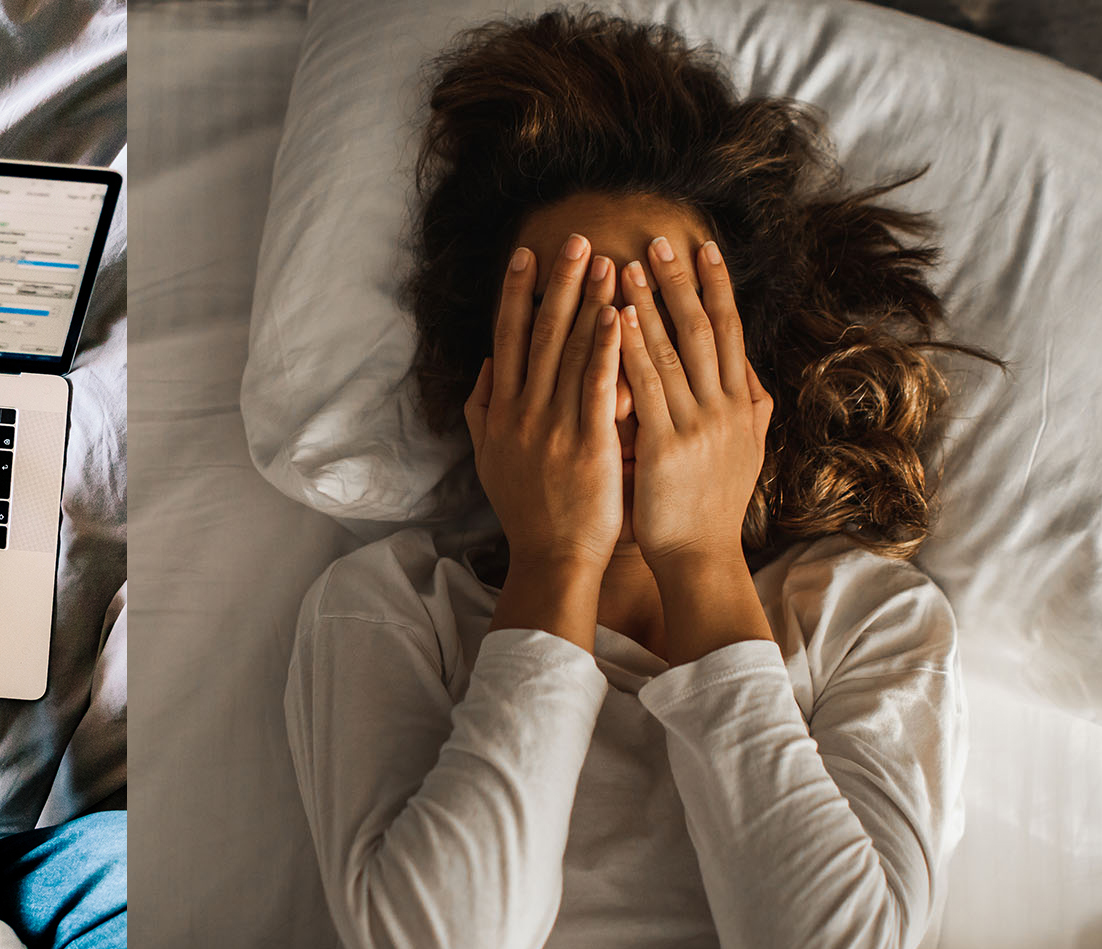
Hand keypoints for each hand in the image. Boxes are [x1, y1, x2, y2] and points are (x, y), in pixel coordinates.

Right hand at [465, 236, 624, 571]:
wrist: (552, 557)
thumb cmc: (527, 510)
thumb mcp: (490, 458)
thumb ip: (483, 410)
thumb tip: (486, 367)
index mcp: (502, 411)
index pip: (507, 339)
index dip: (515, 294)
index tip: (526, 255)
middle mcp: (523, 411)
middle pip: (538, 333)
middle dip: (558, 283)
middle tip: (575, 239)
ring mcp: (554, 426)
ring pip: (570, 352)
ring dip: (588, 302)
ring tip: (606, 261)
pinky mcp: (589, 444)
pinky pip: (598, 387)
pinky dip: (606, 348)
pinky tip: (618, 315)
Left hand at [617, 236, 772, 573]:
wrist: (701, 557)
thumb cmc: (712, 507)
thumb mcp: (745, 452)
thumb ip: (750, 410)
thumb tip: (753, 374)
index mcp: (740, 404)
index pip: (731, 332)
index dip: (718, 288)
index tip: (704, 248)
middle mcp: (725, 408)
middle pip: (705, 329)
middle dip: (681, 282)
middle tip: (661, 239)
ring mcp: (698, 426)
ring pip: (674, 351)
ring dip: (650, 304)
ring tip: (627, 265)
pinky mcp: (667, 447)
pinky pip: (648, 388)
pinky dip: (633, 350)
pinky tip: (617, 319)